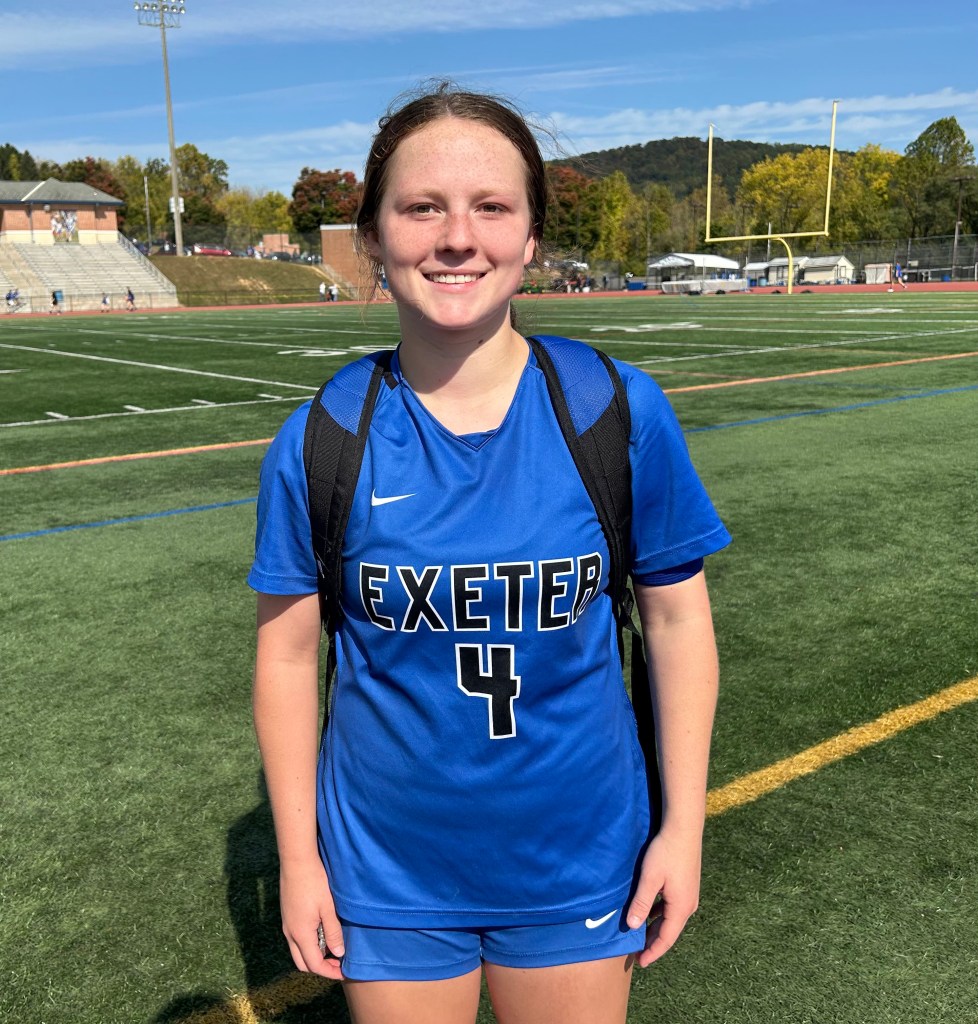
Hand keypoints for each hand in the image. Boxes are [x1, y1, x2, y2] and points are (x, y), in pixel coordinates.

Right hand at [279, 858, 344, 979]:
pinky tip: (321, 932)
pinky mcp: (287, 916)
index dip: (329, 972)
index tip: (344, 972)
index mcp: (300, 934)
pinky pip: (296, 939)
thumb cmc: (314, 882)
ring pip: (298, 951)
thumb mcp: (328, 908)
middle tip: (338, 962)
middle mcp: (290, 933)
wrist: (296, 861)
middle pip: (303, 963)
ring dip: (314, 955)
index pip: (314, 965)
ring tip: (332, 947)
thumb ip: (333, 932)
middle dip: (320, 967)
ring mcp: (286, 924)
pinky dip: (309, 944)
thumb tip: (339, 953)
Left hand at [626, 829, 702, 967]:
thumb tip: (632, 926)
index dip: (653, 951)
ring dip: (656, 928)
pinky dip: (660, 915)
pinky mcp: (686, 886)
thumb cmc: (666, 852)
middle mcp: (688, 905)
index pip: (666, 938)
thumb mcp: (650, 878)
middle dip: (654, 943)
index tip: (640, 962)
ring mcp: (689, 895)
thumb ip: (641, 903)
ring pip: (671, 919)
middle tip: (637, 952)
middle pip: (670, 931)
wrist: (684, 829)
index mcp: (681, 908)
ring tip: (640, 934)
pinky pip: (672, 908)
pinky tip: (649, 912)